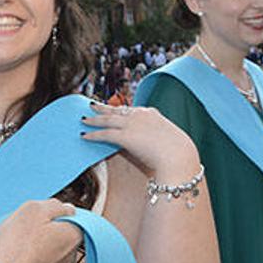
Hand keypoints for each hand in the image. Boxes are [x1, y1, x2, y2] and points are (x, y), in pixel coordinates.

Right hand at [0, 199, 80, 262]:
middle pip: (61, 231)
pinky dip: (31, 254)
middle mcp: (70, 255)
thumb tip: (64, 208)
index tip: (41, 213)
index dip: (55, 211)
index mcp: (74, 236)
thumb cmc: (17, 244)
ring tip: (20, 239)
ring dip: (37, 240)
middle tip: (28, 224)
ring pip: (50, 245)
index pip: (73, 217)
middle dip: (46, 226)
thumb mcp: (34, 209)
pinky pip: (40, 259)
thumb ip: (54, 205)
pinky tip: (18, 251)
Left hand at [81, 103, 199, 181]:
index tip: (113, 109)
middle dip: (103, 108)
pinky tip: (84, 136)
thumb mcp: (168, 140)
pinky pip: (104, 134)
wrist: (178, 156)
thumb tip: (150, 146)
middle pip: (116, 110)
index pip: (131, 109)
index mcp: (152, 114)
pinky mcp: (124, 136)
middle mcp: (140, 115)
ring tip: (83, 119)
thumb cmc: (178, 153)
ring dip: (94, 120)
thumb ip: (156, 139)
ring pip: (107, 119)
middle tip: (93, 105)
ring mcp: (131, 124)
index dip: (120, 110)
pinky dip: (93, 134)